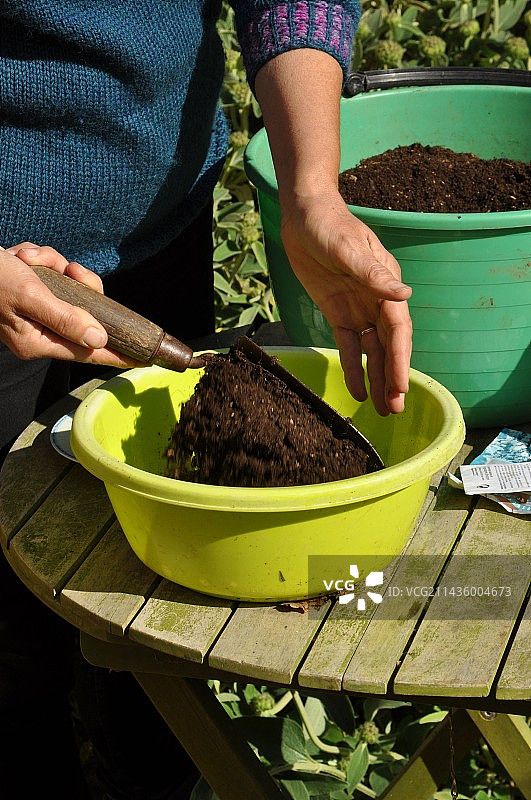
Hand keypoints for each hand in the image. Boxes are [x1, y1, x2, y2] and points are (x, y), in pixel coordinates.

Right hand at [0, 243, 138, 366]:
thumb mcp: (30, 296)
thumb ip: (65, 319)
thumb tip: (99, 339)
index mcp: (37, 341)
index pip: (88, 353)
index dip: (117, 354)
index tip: (143, 358)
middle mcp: (38, 329)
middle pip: (84, 313)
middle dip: (79, 286)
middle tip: (69, 270)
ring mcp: (35, 310)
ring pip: (69, 288)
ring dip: (55, 267)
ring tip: (30, 259)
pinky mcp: (32, 292)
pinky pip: (53, 275)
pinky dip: (41, 260)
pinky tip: (22, 256)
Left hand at [279, 190, 412, 415]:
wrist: (304, 215)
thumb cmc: (330, 225)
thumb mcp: (349, 248)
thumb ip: (374, 274)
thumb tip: (405, 295)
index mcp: (385, 285)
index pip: (397, 329)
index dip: (400, 359)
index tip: (402, 386)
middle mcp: (377, 301)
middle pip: (389, 346)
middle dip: (393, 377)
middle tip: (396, 409)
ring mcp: (358, 309)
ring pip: (372, 351)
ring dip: (379, 379)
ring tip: (385, 410)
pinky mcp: (338, 314)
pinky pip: (349, 346)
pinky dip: (354, 368)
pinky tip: (359, 392)